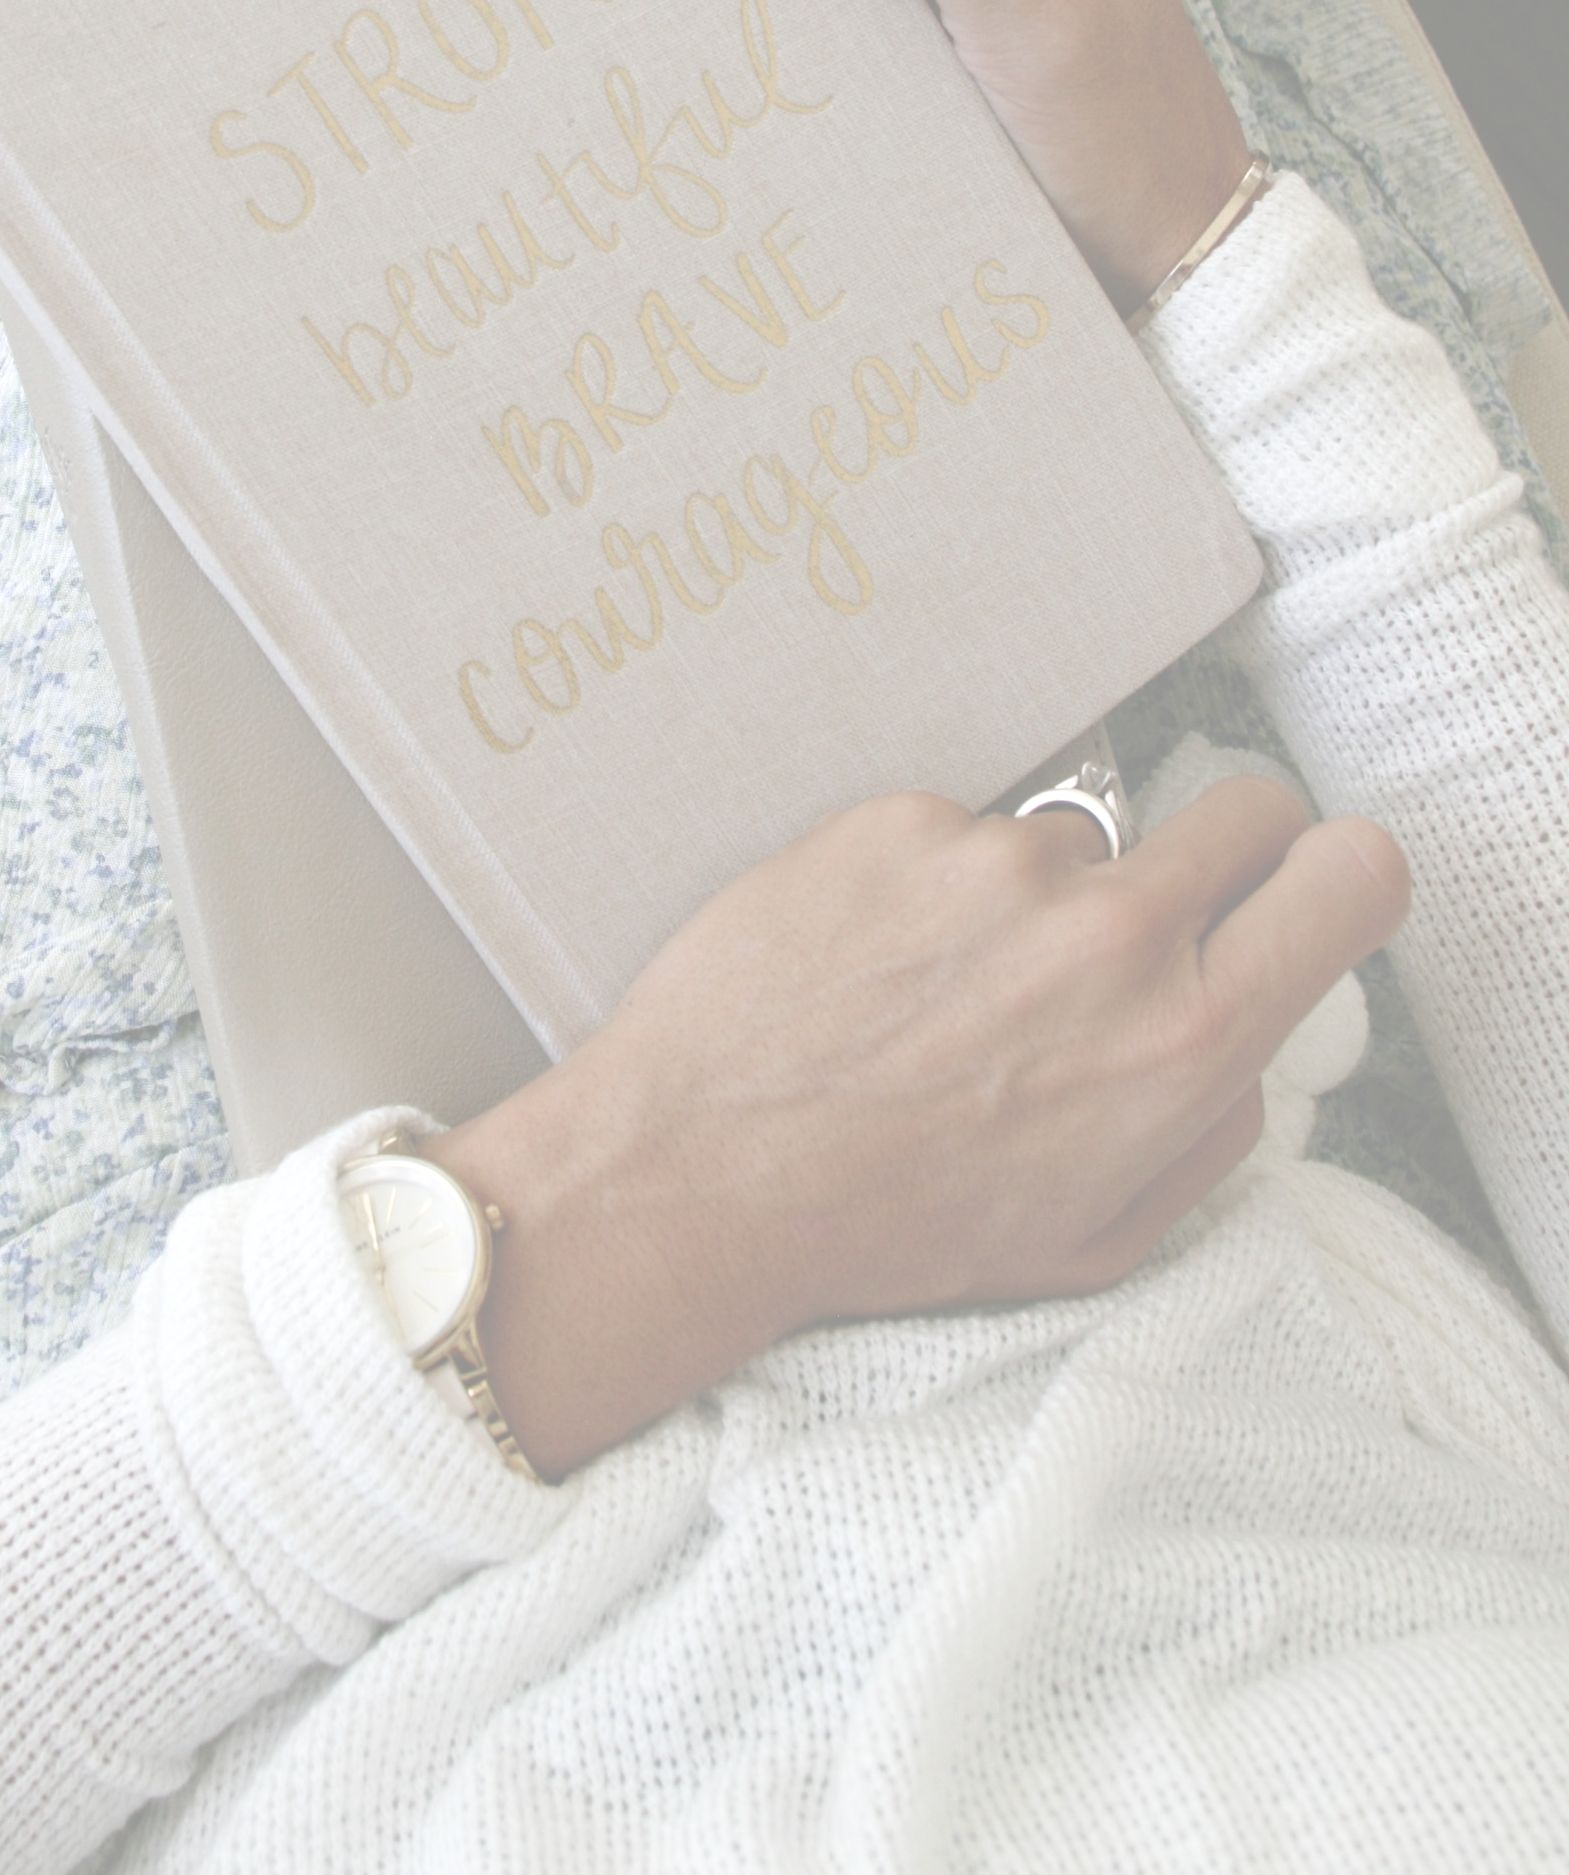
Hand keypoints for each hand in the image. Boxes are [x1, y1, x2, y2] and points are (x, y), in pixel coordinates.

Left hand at [428, 780, 1407, 1475]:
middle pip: (1246, 810)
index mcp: (1180, 1043)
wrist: (698, 1174)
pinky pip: (957, 832)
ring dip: (1035, 899)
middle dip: (1221, 858)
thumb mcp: (1094, 1239)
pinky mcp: (898, 819)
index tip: (1303, 889)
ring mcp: (996, 860)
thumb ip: (1209, 1128)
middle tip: (1137, 928)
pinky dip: (929, 886)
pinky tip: (869, 967)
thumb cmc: (889, 1227)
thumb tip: (1248, 1036)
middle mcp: (1105, 933)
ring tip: (940, 996)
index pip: (1352, 876)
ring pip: (1077, 839)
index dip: (1338, 876)